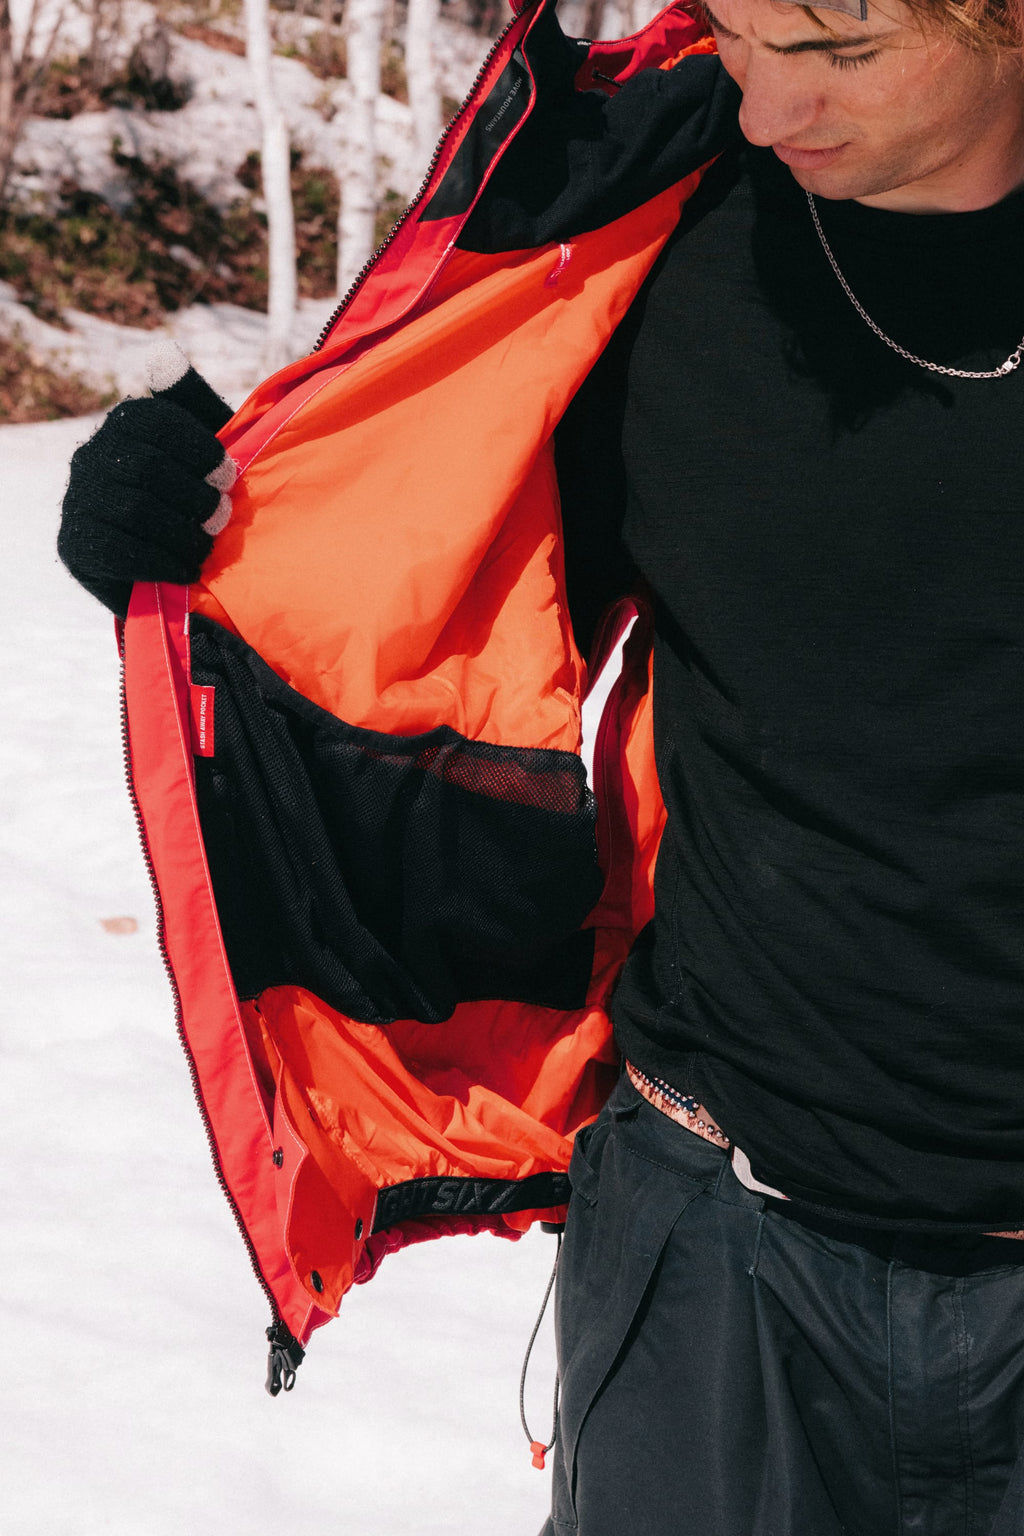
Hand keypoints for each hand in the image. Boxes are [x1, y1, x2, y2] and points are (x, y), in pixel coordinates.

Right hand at [58, 342, 237, 617]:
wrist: (175, 562)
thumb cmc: (201, 495)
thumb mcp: (209, 445)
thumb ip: (193, 402)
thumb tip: (165, 355)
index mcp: (125, 424)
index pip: (156, 420)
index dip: (198, 448)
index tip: (228, 476)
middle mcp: (92, 455)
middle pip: (146, 466)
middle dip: (195, 496)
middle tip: (222, 519)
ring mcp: (78, 500)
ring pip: (134, 509)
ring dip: (183, 534)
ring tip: (206, 549)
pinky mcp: (74, 545)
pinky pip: (117, 550)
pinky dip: (161, 561)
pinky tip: (184, 569)